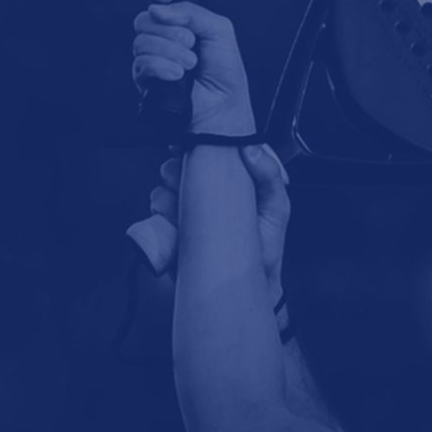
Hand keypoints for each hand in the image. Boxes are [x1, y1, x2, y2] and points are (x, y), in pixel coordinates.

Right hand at [126, 144, 293, 283]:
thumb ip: (269, 177)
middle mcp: (206, 193)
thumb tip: (251, 149)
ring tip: (185, 207)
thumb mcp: (276, 210)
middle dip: (179, 169)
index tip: (192, 141)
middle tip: (187, 180)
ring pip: (163, 188)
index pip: (208, 152)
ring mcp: (186, 211)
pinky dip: (160, 214)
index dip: (197, 142)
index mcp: (231, 182)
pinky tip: (177, 224)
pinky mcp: (170, 230)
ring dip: (169, 194)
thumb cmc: (265, 251)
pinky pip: (154, 213)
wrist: (246, 289)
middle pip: (179, 166)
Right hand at [132, 0, 255, 135]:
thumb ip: (193, 12)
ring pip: (142, 41)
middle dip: (172, 31)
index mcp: (180, 20)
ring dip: (171, 52)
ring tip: (190, 65)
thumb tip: (160, 8)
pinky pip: (142, 63)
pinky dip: (162, 67)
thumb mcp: (219, 30)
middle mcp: (162, 36)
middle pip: (145, 18)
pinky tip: (177, 75)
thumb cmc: (225, 72)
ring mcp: (151, 56)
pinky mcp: (144, 78)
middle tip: (192, 44)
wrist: (223, 106)